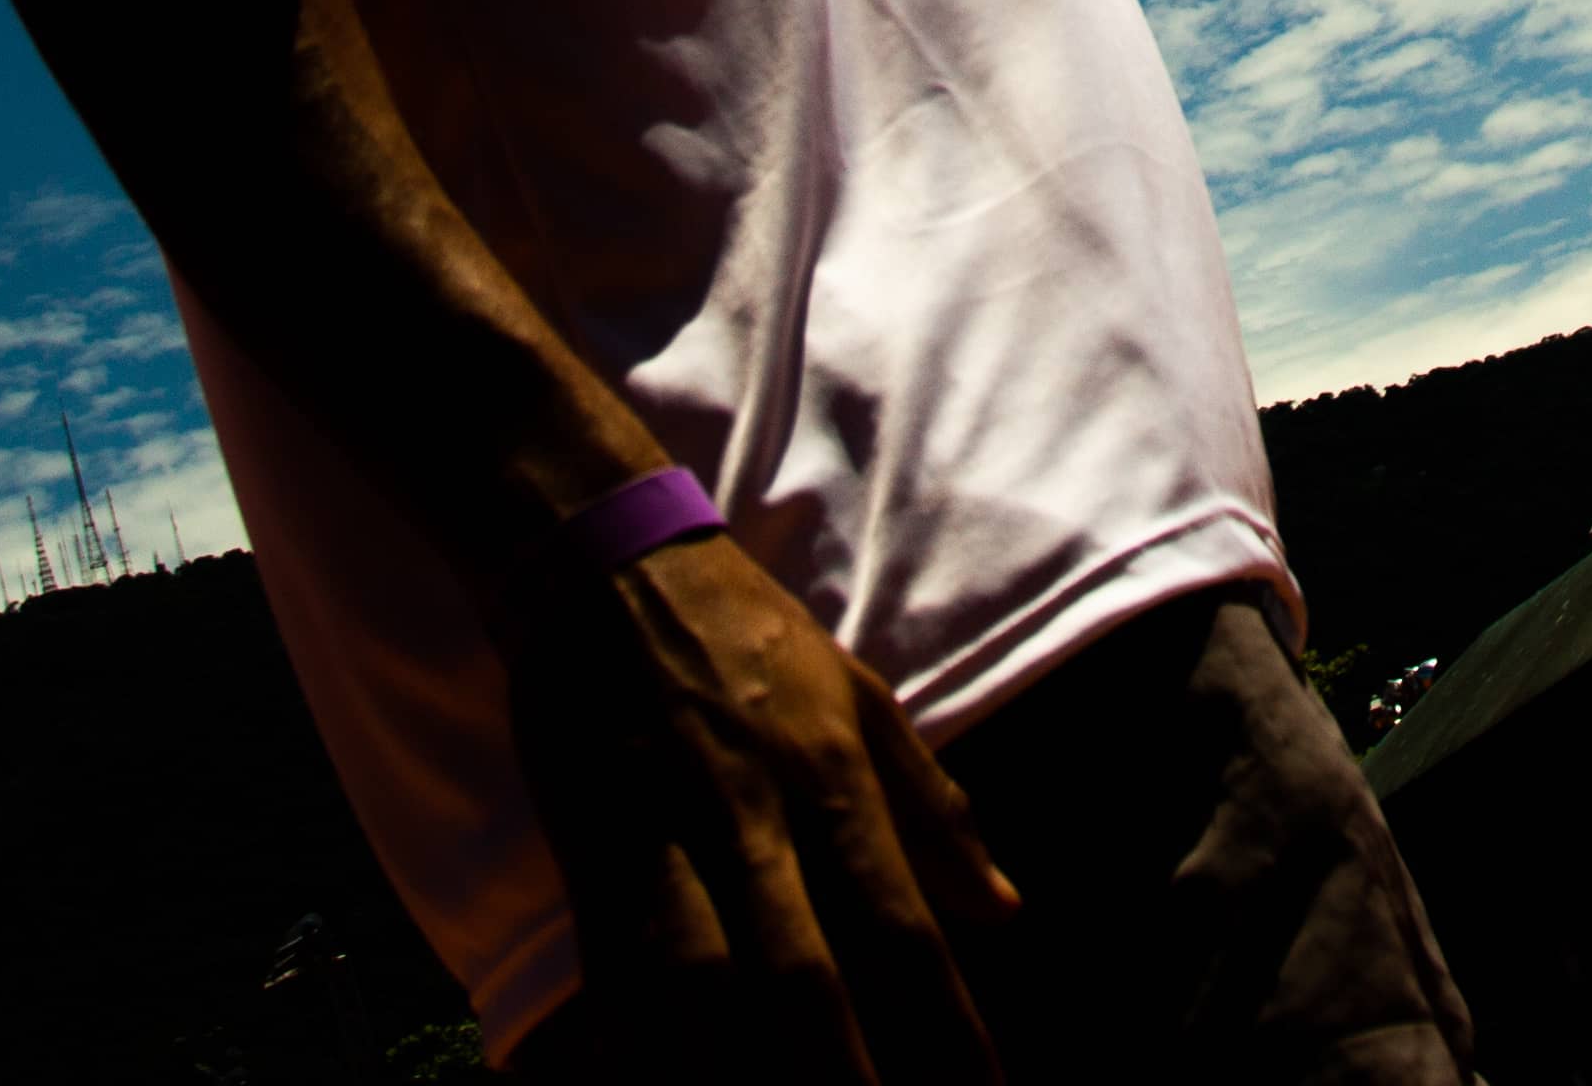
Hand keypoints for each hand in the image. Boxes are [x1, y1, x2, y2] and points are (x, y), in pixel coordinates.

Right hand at [505, 527, 1016, 1081]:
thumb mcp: (861, 697)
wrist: (606, 556)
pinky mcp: (588, 841)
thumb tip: (1003, 909)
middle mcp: (756, 813)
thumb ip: (931, 810)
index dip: (945, 1026)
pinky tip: (664, 1070)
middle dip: (840, 1071)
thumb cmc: (748, 637)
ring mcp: (665, 830)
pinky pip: (614, 959)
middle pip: (804, 973)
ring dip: (737, 1063)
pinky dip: (636, 1028)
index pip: (902, 926)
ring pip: (702, 980)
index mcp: (835, 776)